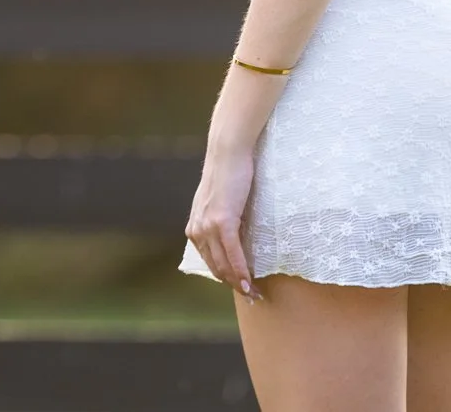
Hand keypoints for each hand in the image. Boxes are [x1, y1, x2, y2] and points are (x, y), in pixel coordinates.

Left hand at [184, 143, 264, 301]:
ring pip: (224, 265)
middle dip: (234, 285)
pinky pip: (233, 253)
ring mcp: (208, 226)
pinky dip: (242, 270)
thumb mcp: (219, 204)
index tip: (242, 289)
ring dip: (239, 283)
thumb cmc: (228, 175)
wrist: (227, 153)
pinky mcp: (222, 221)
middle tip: (252, 296)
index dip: (226, 278)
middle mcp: (197, 230)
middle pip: (216, 268)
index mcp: (195, 228)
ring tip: (254, 293)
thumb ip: (221, 223)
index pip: (210, 262)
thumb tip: (235, 241)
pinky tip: (250, 281)